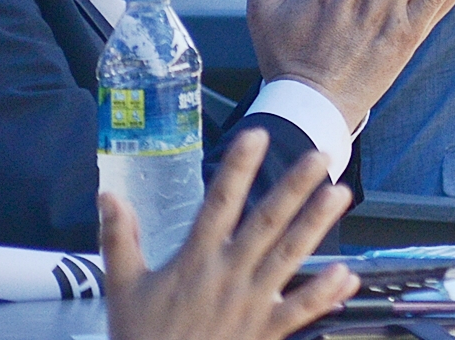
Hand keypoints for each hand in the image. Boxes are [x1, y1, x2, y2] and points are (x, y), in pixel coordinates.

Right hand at [103, 128, 356, 339]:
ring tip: (340, 195)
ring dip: (315, 225)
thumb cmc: (139, 336)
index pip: (218, 203)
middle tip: (321, 155)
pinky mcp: (263, 332)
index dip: (237, 169)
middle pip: (265, 223)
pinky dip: (323, 294)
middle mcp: (227, 274)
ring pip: (288, 257)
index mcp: (194, 259)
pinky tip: (346, 274)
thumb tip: (108, 195)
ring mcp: (249, 303)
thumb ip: (120, 239)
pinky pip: (297, 311)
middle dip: (293, 188)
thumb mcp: (122, 287)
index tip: (255, 135)